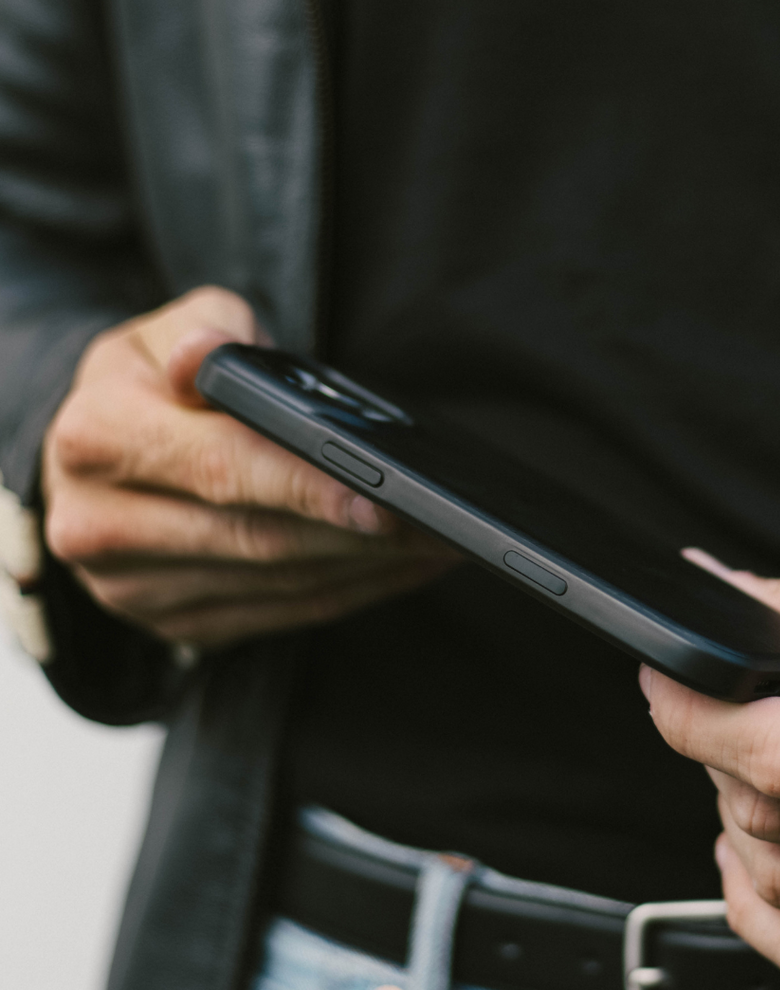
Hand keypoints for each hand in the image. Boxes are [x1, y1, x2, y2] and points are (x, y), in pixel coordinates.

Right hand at [42, 286, 455, 647]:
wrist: (99, 458)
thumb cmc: (151, 384)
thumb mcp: (162, 332)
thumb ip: (201, 330)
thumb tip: (211, 354)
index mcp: (95, 437)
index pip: (219, 467)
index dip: (304, 486)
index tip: (380, 498)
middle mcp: (97, 523)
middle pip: (258, 538)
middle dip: (360, 536)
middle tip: (439, 523)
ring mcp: (131, 587)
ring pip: (279, 586)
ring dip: (370, 568)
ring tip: (437, 541)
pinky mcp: (173, 623)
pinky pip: (283, 614)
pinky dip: (353, 592)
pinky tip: (403, 568)